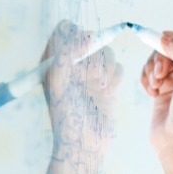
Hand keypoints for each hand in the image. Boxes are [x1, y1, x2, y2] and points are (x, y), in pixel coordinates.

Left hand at [44, 20, 122, 173]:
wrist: (83, 143)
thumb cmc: (65, 114)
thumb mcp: (58, 78)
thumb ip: (67, 51)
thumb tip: (86, 35)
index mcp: (54, 59)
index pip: (65, 30)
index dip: (76, 34)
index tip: (82, 47)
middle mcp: (73, 64)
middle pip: (91, 39)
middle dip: (94, 54)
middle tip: (90, 73)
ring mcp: (91, 74)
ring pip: (107, 53)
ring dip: (105, 68)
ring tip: (98, 86)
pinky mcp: (107, 84)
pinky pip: (118, 67)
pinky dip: (115, 78)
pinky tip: (106, 93)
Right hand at [139, 20, 172, 173]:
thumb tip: (167, 37)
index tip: (171, 44)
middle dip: (162, 56)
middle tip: (161, 73)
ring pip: (158, 54)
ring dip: (152, 68)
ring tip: (156, 86)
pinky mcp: (163, 84)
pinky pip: (149, 68)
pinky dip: (146, 78)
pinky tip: (152, 93)